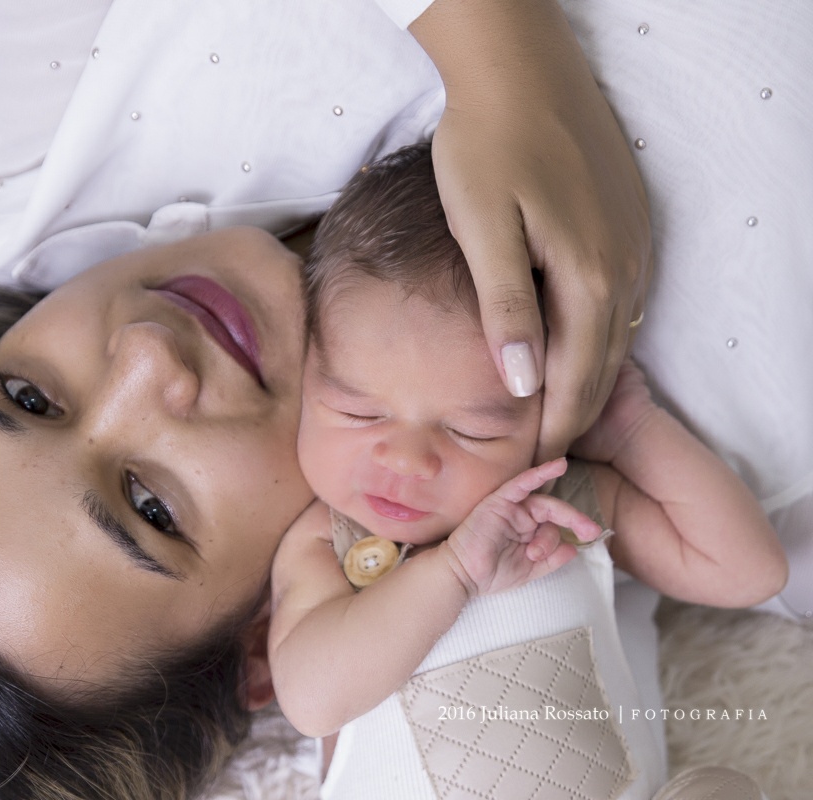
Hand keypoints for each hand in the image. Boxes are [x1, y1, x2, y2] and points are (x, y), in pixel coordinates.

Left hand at [410, 0, 651, 462]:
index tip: (532, 463)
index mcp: (587, 277)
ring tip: (556, 412)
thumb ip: (505, 308)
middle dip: (576, 412)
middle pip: (603, 362)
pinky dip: (597, 331)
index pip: (576, 378)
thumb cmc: (486, 146)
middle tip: (543, 453)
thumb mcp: (482, 230)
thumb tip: (523, 384)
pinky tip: (572, 341)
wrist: (519, 69)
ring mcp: (632, 241)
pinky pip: (620, 296)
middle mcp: (623, 266)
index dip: (554, 425)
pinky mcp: (628, 220)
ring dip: (589, 374)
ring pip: (615, 331)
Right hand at [441, 458, 601, 596]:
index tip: (593, 537)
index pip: (555, 525)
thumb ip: (552, 559)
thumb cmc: (491, 574)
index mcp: (528, 531)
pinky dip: (539, 474)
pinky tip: (559, 465)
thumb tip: (573, 548)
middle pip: (553, 512)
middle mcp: (521, 516)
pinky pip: (521, 484)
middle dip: (575, 520)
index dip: (574, 530)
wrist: (463, 577)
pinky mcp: (498, 501)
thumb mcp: (530, 570)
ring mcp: (510, 507)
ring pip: (542, 506)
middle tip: (591, 531)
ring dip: (547, 527)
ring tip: (535, 553)